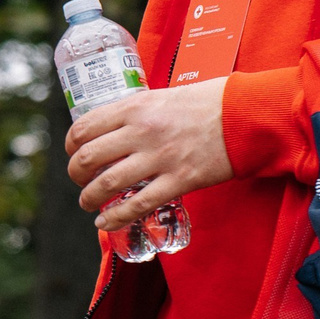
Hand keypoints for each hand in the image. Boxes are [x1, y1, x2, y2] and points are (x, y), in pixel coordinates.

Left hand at [65, 76, 232, 230]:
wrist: (248, 114)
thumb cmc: (210, 101)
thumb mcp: (164, 96)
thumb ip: (139, 112)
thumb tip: (118, 127)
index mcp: (135, 107)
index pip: (84, 128)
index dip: (71, 146)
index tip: (74, 153)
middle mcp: (141, 132)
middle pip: (88, 158)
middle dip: (76, 174)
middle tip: (80, 180)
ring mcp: (160, 157)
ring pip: (107, 184)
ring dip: (89, 198)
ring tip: (88, 204)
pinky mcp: (180, 180)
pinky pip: (138, 204)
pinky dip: (116, 217)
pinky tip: (106, 223)